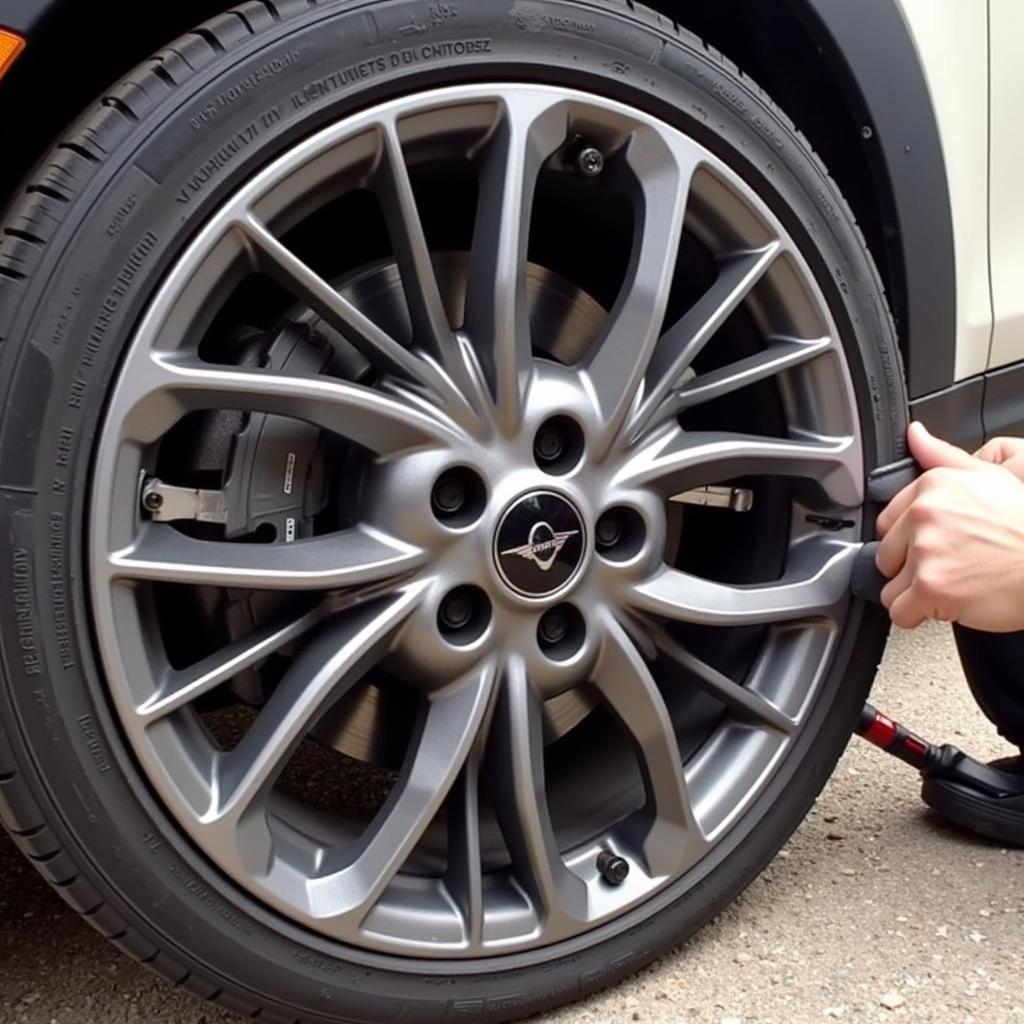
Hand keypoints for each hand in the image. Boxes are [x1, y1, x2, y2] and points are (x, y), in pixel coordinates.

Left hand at [875, 422, 1023, 630]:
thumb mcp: (989, 477)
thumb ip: (942, 456)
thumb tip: (914, 435)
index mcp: (932, 486)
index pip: (888, 521)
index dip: (909, 540)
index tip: (932, 545)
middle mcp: (924, 515)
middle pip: (886, 554)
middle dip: (911, 566)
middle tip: (950, 566)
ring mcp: (926, 552)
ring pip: (891, 585)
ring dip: (914, 593)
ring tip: (952, 584)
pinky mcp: (931, 588)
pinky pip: (899, 611)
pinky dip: (917, 616)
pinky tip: (946, 604)